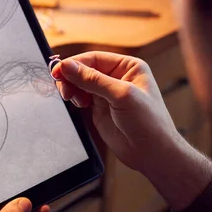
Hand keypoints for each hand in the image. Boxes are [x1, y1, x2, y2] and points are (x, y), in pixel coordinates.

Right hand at [53, 51, 178, 172]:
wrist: (153, 153)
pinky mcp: (100, 108)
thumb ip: (93, 80)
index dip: (74, 63)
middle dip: (71, 76)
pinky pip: (80, 96)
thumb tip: (67, 66)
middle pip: (84, 69)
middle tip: (62, 87)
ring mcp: (107, 93)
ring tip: (70, 98)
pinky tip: (78, 104)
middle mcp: (117, 77)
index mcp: (128, 66)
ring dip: (71, 88)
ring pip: (80, 83)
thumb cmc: (148, 122)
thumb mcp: (121, 95)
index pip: (94, 58)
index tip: (58, 70)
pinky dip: (74, 98)